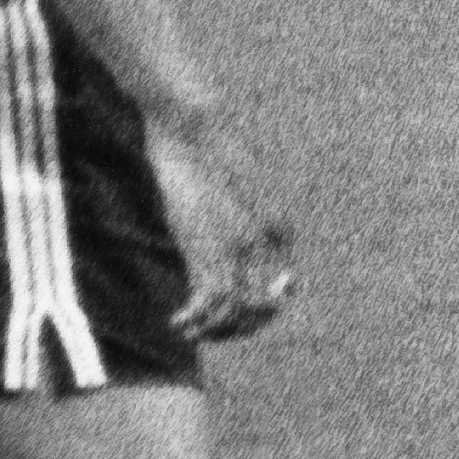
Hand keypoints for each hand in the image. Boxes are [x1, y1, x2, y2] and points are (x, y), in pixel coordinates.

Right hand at [152, 113, 292, 342]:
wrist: (192, 124)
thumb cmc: (206, 141)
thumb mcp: (233, 175)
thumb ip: (240, 203)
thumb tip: (235, 218)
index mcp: (279, 226)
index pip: (282, 281)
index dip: (263, 305)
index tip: (233, 312)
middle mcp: (267, 242)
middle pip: (264, 305)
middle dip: (240, 327)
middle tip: (212, 333)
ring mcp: (239, 246)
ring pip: (238, 309)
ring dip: (215, 330)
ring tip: (190, 334)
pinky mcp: (209, 244)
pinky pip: (211, 299)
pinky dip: (194, 319)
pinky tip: (177, 323)